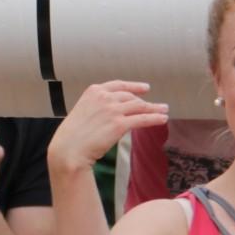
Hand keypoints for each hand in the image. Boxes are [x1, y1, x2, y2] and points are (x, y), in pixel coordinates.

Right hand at [48, 81, 167, 174]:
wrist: (69, 149)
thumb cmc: (72, 136)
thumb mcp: (82, 112)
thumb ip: (97, 108)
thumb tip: (112, 113)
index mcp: (93, 91)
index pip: (118, 85)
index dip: (134, 86)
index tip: (145, 88)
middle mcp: (104, 97)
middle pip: (131, 97)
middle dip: (146, 101)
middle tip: (159, 105)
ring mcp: (112, 110)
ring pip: (139, 107)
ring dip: (155, 108)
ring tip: (165, 110)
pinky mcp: (119, 124)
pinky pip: (142, 119)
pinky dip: (155, 118)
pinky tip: (163, 119)